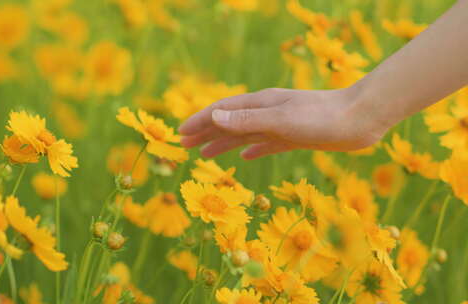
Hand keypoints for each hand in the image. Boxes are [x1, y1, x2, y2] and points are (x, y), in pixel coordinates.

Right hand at [178, 87, 388, 159]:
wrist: (361, 119)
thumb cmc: (322, 118)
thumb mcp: (281, 120)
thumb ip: (248, 121)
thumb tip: (214, 118)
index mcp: (260, 104)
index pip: (221, 111)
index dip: (199, 121)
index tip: (180, 133)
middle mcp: (267, 112)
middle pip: (229, 122)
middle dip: (205, 133)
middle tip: (185, 146)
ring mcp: (280, 124)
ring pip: (244, 134)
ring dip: (223, 143)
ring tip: (206, 155)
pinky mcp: (294, 137)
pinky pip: (265, 143)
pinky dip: (251, 149)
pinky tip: (245, 156)